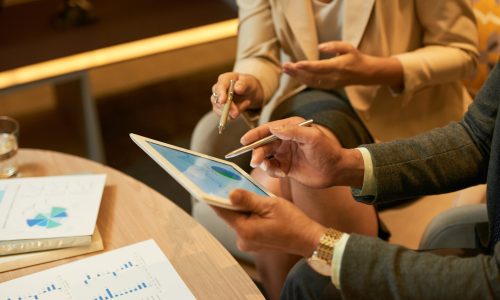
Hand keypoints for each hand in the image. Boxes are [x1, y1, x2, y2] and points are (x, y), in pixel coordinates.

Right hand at [211, 72, 263, 118]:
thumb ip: (243, 84)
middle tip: (236, 113)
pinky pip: (225, 115)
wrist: (249, 92)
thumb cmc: (247, 84)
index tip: (223, 101)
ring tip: (247, 102)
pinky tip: (243, 106)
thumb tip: (237, 88)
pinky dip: (234, 114)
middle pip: (217, 100)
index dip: (220, 94)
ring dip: (233, 111)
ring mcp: (217, 100)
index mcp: (224, 79)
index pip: (220, 87)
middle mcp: (218, 89)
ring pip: (220, 110)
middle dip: (227, 108)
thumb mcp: (249, 82)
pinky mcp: (219, 109)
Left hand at [212, 189, 325, 256]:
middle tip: (226, 182)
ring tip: (247, 192)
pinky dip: (248, 214)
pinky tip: (255, 204)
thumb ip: (248, 199)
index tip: (203, 185)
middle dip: (230, 199)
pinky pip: (246, 224)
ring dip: (241, 206)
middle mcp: (243, 239)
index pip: (222, 211)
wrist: (308, 239)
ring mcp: (248, 242)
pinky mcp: (254, 242)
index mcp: (245, 230)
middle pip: (229, 215)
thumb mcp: (270, 204)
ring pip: (238, 218)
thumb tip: (229, 194)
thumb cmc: (293, 222)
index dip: (212, 197)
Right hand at [241, 117, 363, 187]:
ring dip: (263, 162)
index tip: (244, 140)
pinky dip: (272, 171)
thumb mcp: (312, 137)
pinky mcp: (286, 167)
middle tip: (255, 161)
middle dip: (257, 152)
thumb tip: (273, 128)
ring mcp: (285, 153)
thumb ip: (292, 132)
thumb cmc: (328, 151)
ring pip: (266, 157)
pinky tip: (281, 174)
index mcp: (291, 128)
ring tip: (269, 168)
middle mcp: (286, 139)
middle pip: (264, 144)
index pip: (269, 129)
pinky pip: (272, 168)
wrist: (337, 171)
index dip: (255, 134)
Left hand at [282, 41, 402, 88]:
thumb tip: (319, 47)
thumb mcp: (348, 47)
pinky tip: (295, 75)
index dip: (307, 66)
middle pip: (312, 76)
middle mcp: (333, 77)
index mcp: (338, 66)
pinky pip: (313, 84)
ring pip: (311, 82)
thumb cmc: (355, 58)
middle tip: (285, 66)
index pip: (320, 67)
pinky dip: (303, 80)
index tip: (296, 64)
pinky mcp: (329, 86)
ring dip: (297, 77)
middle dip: (297, 72)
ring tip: (286, 70)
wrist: (365, 73)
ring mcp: (330, 84)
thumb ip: (333, 46)